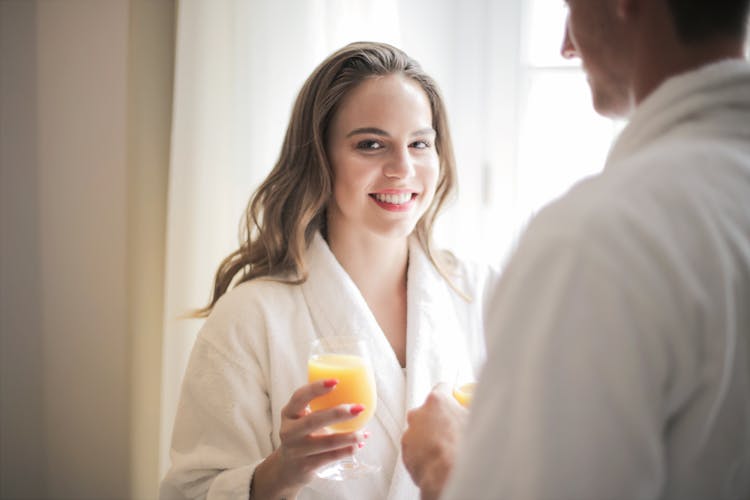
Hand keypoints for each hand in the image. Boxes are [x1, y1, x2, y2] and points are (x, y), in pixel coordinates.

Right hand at [250, 379, 367, 498]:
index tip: (336, 381)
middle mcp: (289, 431)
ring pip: (326, 442)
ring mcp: (297, 450)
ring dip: (349, 437)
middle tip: (359, 408)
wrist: (288, 468)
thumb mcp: (302, 419)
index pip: (299, 397)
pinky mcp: (306, 466)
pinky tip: (358, 446)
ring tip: (363, 433)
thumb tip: (357, 391)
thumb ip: (319, 406)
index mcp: (289, 413)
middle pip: (313, 421)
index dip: (316, 388)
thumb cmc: (302, 436)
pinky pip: (331, 457)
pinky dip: (347, 451)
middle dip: (338, 413)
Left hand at [401, 383, 466, 499]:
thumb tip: (478, 405)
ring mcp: (410, 434)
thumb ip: (472, 409)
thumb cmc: (464, 449)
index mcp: (437, 401)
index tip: (456, 400)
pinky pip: (416, 448)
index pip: (443, 388)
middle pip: (430, 411)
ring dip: (432, 437)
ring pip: (421, 430)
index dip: (451, 394)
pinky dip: (425, 452)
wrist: (449, 477)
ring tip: (447, 449)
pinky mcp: (406, 452)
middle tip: (454, 430)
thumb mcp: (477, 421)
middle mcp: (418, 414)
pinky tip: (438, 459)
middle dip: (440, 418)